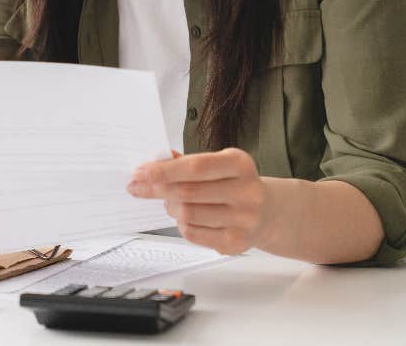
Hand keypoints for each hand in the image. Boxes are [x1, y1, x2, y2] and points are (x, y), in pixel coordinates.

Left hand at [125, 148, 273, 255]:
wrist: (267, 212)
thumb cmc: (232, 184)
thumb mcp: (217, 164)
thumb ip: (186, 163)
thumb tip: (153, 163)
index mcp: (240, 164)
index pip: (195, 167)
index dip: (164, 170)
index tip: (140, 172)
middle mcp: (246, 192)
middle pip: (187, 192)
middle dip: (157, 189)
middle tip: (138, 187)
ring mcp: (244, 220)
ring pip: (187, 214)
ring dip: (170, 207)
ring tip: (170, 202)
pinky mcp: (236, 242)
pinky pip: (193, 233)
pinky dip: (181, 224)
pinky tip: (186, 218)